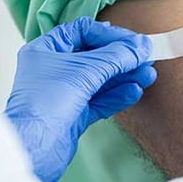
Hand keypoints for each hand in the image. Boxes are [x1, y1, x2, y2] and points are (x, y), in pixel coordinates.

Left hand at [5, 17, 155, 181]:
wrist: (34, 149)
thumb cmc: (44, 105)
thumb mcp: (85, 71)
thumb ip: (116, 57)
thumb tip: (140, 46)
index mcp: (45, 50)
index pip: (82, 32)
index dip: (109, 35)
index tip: (133, 41)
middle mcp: (53, 69)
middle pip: (94, 56)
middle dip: (122, 58)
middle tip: (146, 58)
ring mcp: (64, 93)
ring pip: (100, 80)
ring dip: (125, 77)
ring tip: (148, 75)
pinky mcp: (73, 115)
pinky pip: (100, 100)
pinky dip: (118, 96)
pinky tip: (135, 91)